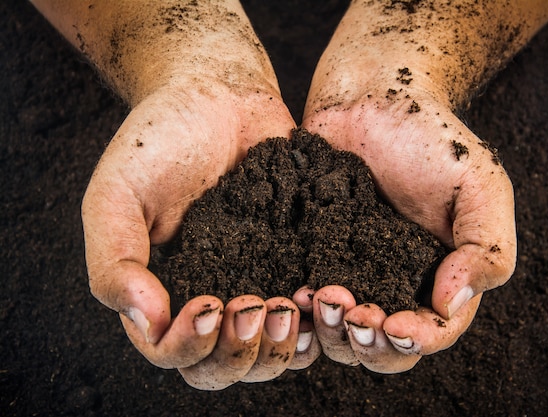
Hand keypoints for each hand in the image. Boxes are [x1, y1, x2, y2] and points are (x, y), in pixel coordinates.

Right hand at [82, 79, 302, 388]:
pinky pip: (312, 313)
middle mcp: (212, 298)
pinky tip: (323, 293)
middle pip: (226, 367)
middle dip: (242, 353)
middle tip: (257, 307)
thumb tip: (146, 323)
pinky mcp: (297, 262)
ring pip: (273, 354)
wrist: (217, 93)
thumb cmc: (158, 139)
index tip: (210, 305)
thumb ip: (115, 259)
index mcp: (163, 293)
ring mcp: (259, 283)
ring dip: (285, 349)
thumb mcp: (117, 194)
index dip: (189, 347)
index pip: (171, 354)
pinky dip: (320, 320)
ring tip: (293, 307)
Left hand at [299, 84, 515, 372]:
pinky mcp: (315, 255)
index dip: (415, 341)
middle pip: (384, 347)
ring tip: (320, 297)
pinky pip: (307, 301)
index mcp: (442, 277)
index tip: (394, 324)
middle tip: (352, 313)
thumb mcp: (481, 187)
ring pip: (341, 334)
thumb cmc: (433, 137)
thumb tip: (451, 304)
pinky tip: (295, 289)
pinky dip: (302, 309)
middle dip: (369, 343)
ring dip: (331, 332)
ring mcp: (352, 272)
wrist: (371, 96)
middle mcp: (396, 284)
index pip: (434, 331)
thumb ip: (486, 249)